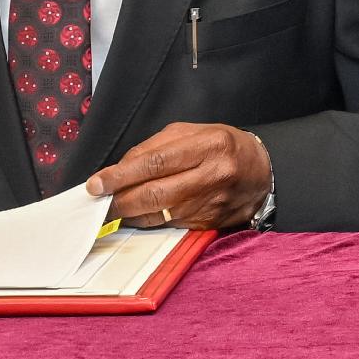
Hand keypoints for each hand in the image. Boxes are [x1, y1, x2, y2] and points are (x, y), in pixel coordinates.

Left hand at [88, 123, 272, 230]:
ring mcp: (211, 203)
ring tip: (114, 208)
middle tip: (99, 202)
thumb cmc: (222, 147)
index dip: (121, 175)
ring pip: (158, 215)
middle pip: (154, 193)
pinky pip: (169, 225)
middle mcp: (212, 176)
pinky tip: (139, 214)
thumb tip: (120, 169)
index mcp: (208, 145)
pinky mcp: (209, 223)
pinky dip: (148, 221)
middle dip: (119, 200)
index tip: (97, 183)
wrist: (262, 172)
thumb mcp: (193, 133)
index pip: (155, 162)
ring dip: (130, 214)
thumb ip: (155, 147)